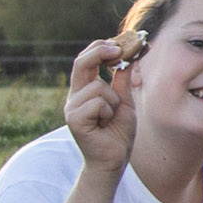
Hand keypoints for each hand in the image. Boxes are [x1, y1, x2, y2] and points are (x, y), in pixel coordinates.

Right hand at [65, 41, 137, 174]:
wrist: (114, 160)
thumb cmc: (118, 133)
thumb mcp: (125, 102)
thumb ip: (123, 81)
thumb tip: (130, 57)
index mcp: (84, 90)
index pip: (85, 61)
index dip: (100, 48)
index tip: (119, 42)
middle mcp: (74, 97)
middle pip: (81, 63)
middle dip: (100, 52)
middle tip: (118, 49)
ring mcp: (72, 108)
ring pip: (98, 87)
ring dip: (113, 101)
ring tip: (111, 118)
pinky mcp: (74, 120)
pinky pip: (97, 103)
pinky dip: (108, 112)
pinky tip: (105, 125)